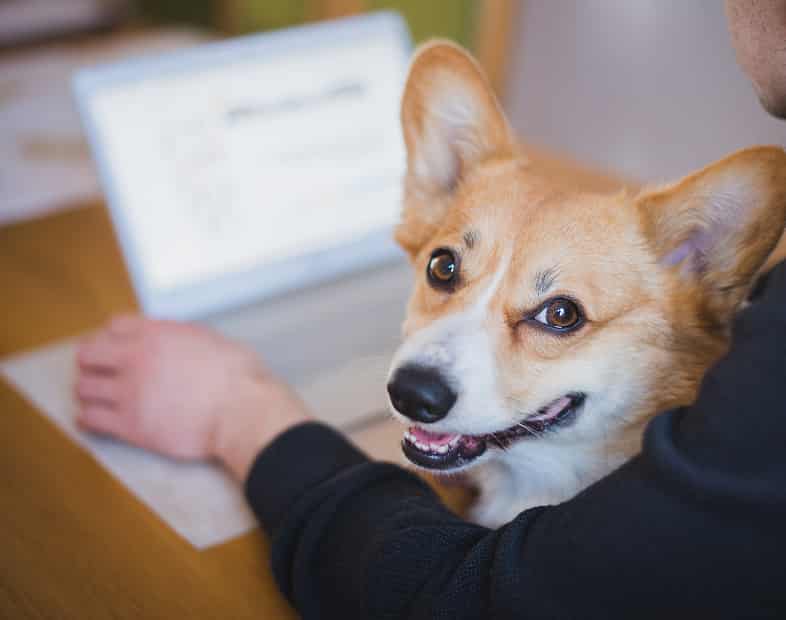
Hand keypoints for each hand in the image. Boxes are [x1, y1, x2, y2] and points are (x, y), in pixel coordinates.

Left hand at [75, 315, 310, 479]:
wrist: (241, 412)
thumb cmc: (239, 378)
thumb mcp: (212, 340)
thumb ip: (183, 337)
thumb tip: (179, 342)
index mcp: (157, 334)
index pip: (113, 325)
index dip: (114, 336)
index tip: (116, 347)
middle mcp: (136, 359)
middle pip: (88, 354)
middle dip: (92, 362)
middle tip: (99, 372)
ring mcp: (129, 392)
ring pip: (84, 387)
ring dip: (89, 391)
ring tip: (97, 397)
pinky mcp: (130, 424)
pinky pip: (90, 419)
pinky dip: (88, 419)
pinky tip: (92, 420)